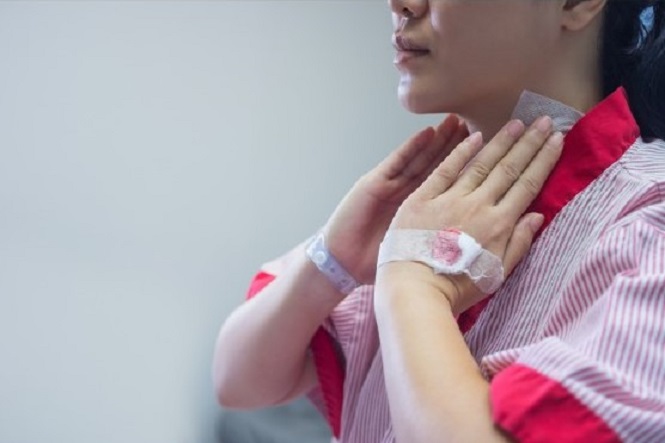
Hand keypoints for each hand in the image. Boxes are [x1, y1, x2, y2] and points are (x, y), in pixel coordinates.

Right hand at [323, 114, 468, 283]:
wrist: (344, 264)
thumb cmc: (385, 264)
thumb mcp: (420, 251)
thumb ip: (448, 236)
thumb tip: (481, 231)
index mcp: (425, 210)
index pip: (457, 184)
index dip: (478, 168)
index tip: (500, 155)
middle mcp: (412, 193)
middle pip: (443, 164)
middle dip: (465, 145)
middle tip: (485, 126)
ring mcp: (392, 185)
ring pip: (422, 158)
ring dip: (440, 139)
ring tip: (459, 120)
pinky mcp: (373, 183)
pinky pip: (396, 162)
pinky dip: (411, 147)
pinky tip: (426, 133)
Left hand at [380, 116, 562, 313]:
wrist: (415, 288)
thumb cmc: (456, 288)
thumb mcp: (496, 274)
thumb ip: (518, 243)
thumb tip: (538, 215)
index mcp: (498, 224)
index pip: (527, 184)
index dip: (543, 160)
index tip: (556, 139)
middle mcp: (477, 206)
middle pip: (508, 168)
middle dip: (528, 143)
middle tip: (543, 121)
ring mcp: (449, 199)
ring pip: (480, 164)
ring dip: (500, 141)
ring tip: (516, 123)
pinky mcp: (422, 198)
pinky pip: (444, 169)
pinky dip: (460, 152)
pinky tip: (473, 135)